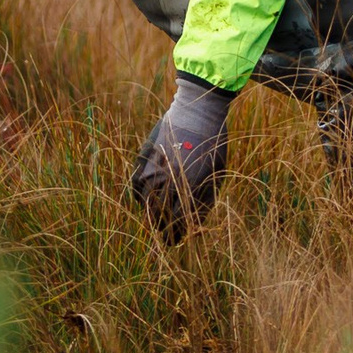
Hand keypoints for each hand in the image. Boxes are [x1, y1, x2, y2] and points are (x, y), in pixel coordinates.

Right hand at [131, 74, 235, 237]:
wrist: (197, 112)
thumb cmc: (213, 145)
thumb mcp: (216, 176)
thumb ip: (203, 204)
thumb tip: (193, 227)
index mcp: (187, 190)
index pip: (175, 226)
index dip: (175, 237)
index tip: (175, 241)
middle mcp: (166, 183)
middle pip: (158, 219)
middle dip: (164, 227)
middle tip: (169, 230)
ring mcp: (150, 172)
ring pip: (145, 206)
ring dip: (153, 212)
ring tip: (164, 211)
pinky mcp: (140, 162)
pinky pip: (136, 189)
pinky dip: (142, 197)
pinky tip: (152, 196)